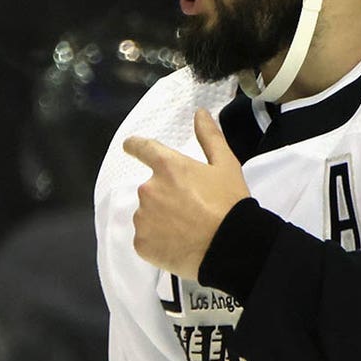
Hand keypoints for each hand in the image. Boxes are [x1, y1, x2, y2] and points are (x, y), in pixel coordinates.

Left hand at [124, 109, 250, 280]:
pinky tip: (179, 243)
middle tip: (190, 208)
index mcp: (168, 167)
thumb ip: (210, 137)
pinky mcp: (142, 243)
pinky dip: (159, 240)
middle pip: (150, 188)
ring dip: (161, 218)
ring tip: (187, 229)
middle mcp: (148, 189)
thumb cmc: (230, 204)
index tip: (130, 146)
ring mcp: (143, 218)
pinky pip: (146, 238)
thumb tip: (199, 113)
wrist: (230, 247)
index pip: (142, 148)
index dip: (135, 146)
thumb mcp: (226, 165)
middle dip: (166, 195)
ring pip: (148, 214)